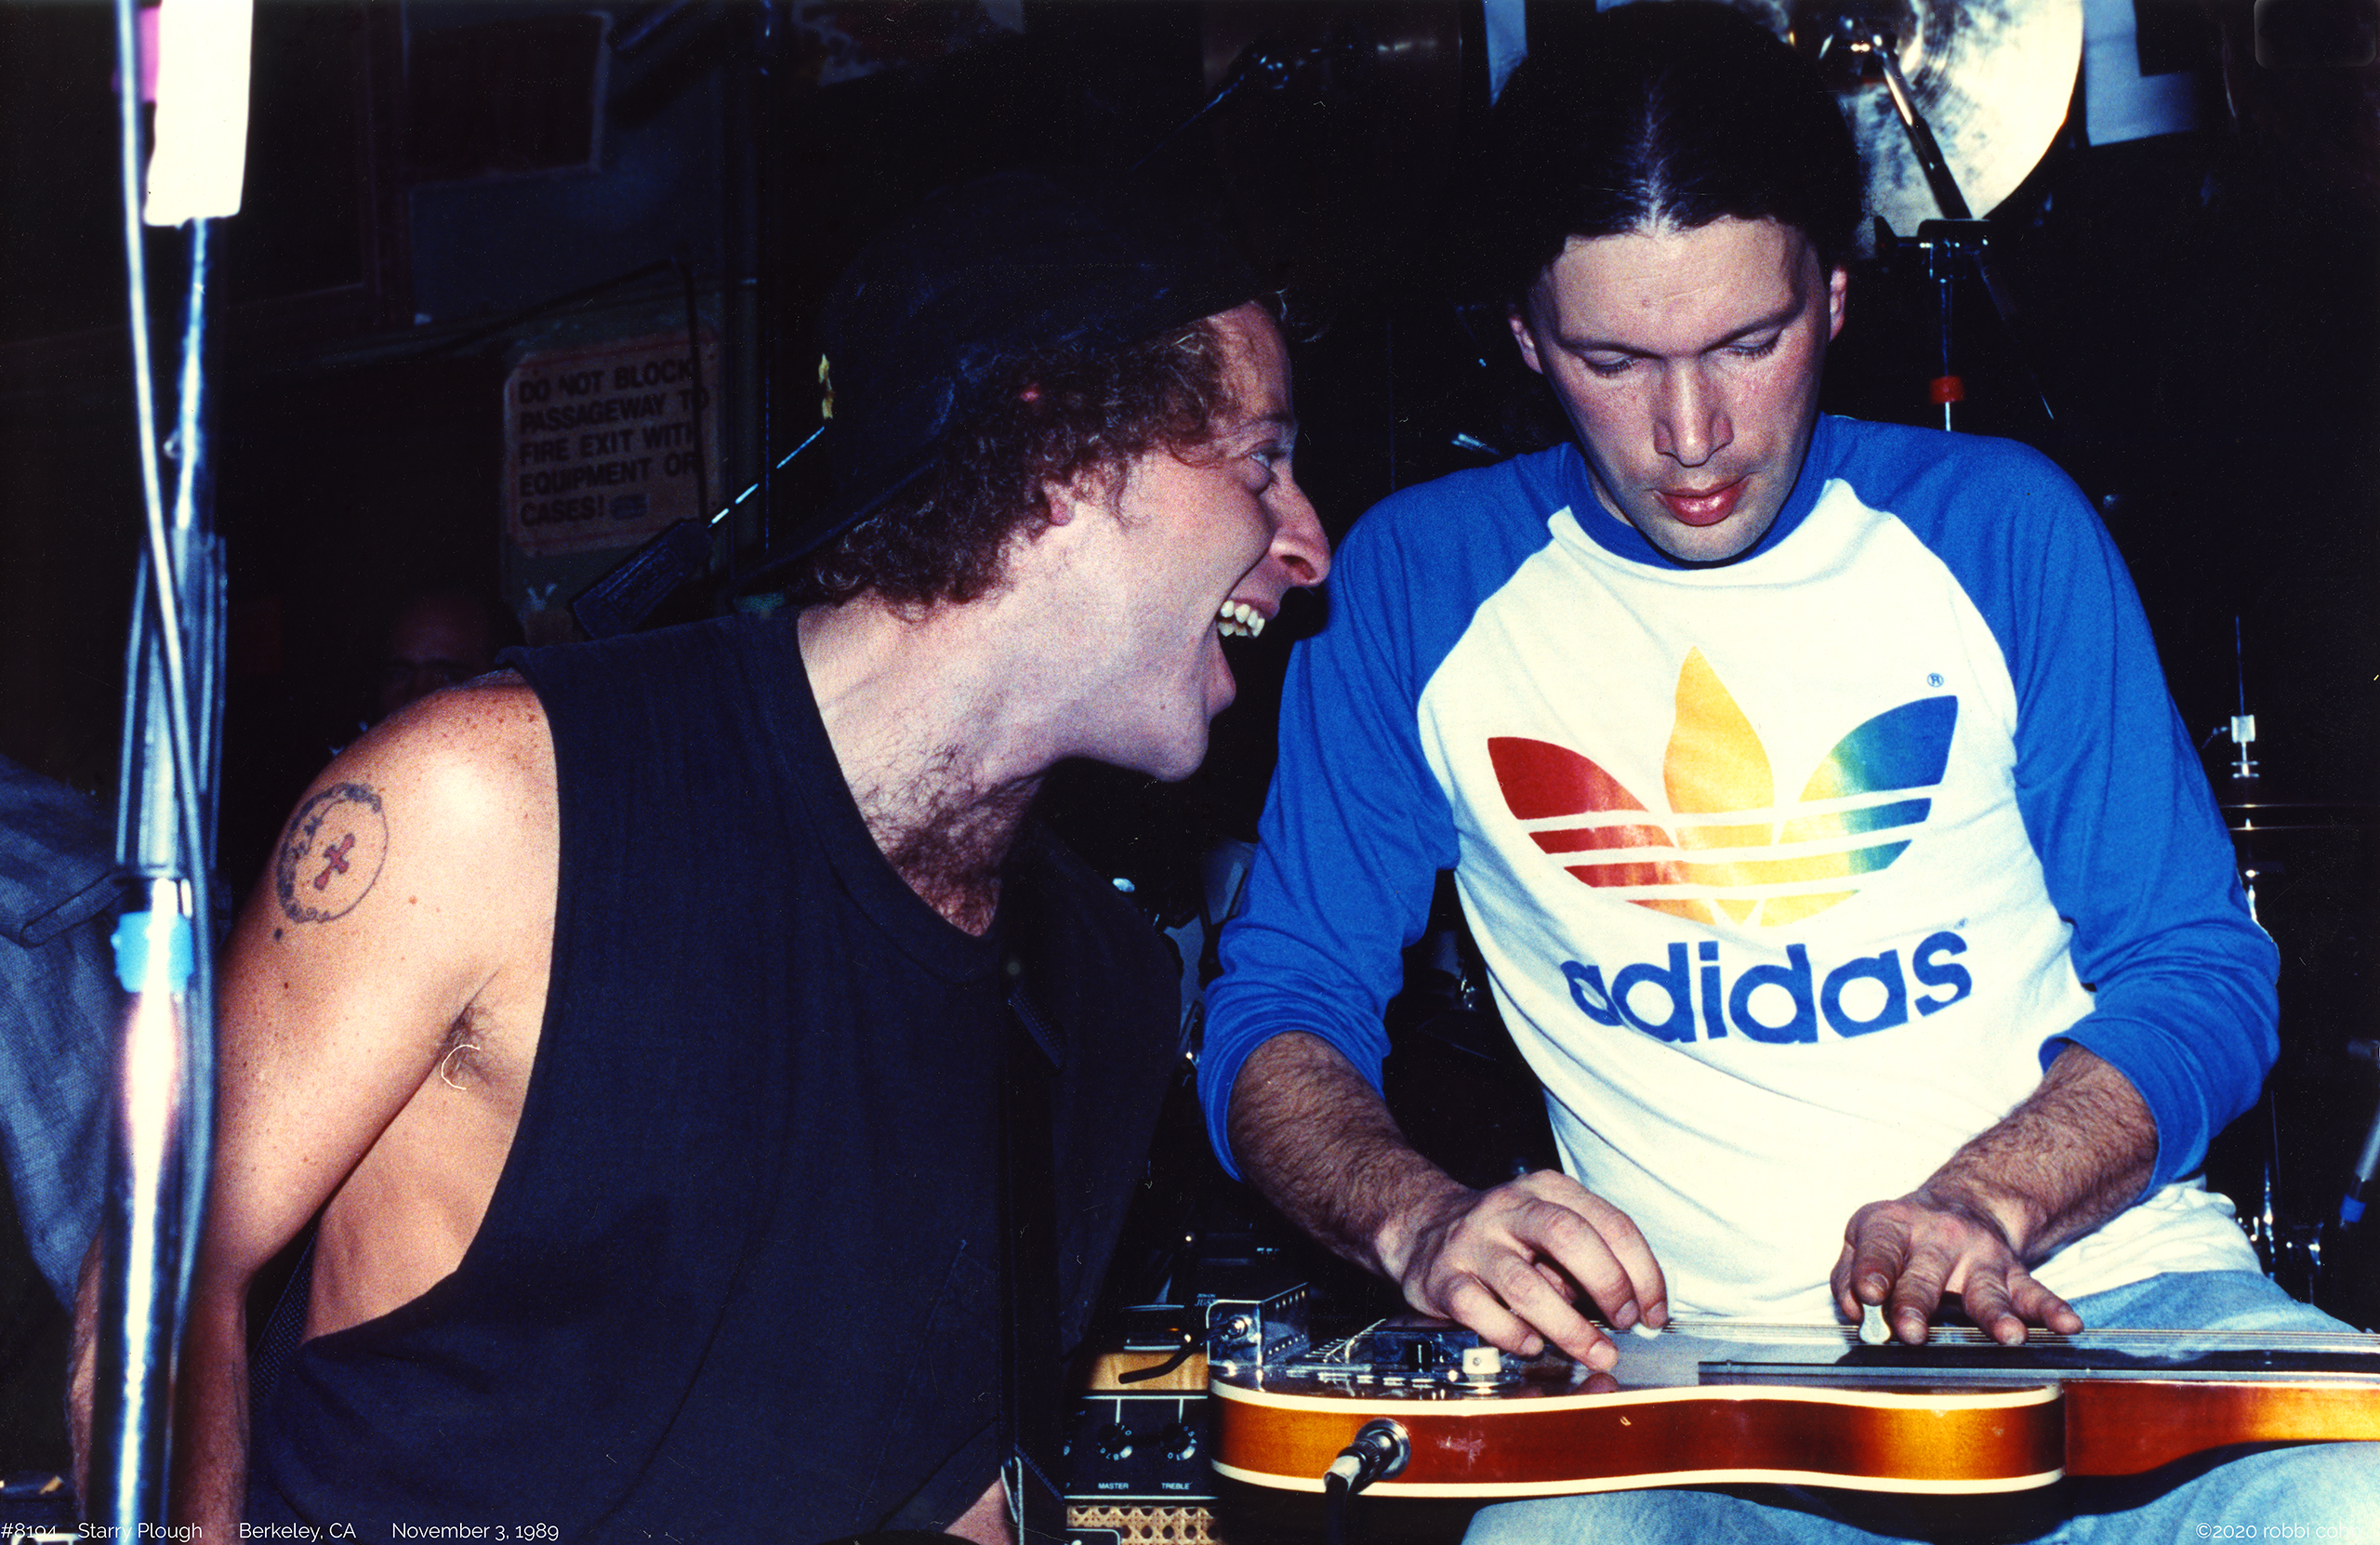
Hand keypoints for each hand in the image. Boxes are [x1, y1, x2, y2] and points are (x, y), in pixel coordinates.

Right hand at [1381, 1169, 1666, 1368]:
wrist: (1423, 1231)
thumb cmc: (1504, 1239)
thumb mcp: (1549, 1227)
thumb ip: (1590, 1257)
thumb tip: (1638, 1307)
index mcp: (1547, 1190)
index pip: (1609, 1223)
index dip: (1642, 1272)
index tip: (1654, 1311)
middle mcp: (1510, 1210)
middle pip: (1568, 1237)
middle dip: (1609, 1286)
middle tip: (1626, 1324)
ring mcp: (1473, 1243)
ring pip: (1526, 1285)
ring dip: (1570, 1328)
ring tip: (1596, 1353)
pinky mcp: (1444, 1278)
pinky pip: (1481, 1312)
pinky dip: (1513, 1335)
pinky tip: (1532, 1345)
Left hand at [1833, 1188, 2083, 1346]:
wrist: (1962, 1204)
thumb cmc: (1901, 1236)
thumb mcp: (1865, 1239)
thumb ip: (1849, 1274)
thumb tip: (1855, 1312)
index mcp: (1894, 1227)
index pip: (1879, 1247)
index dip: (1871, 1269)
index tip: (1867, 1293)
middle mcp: (1938, 1238)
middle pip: (1926, 1274)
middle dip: (1916, 1302)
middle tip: (1910, 1332)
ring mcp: (1980, 1257)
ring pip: (1986, 1289)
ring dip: (1997, 1315)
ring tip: (2010, 1337)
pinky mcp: (2013, 1273)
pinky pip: (2035, 1293)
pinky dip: (2054, 1310)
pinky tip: (2070, 1326)